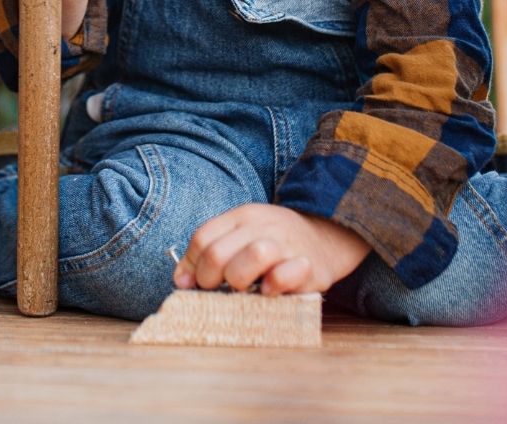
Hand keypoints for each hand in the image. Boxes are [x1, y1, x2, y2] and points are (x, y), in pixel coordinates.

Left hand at [173, 203, 370, 295]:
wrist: (326, 237)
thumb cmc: (274, 242)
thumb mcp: (241, 235)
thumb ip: (208, 252)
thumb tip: (180, 280)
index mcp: (243, 215)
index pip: (203, 237)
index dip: (193, 266)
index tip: (197, 283)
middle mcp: (263, 225)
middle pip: (219, 253)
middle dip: (210, 279)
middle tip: (220, 288)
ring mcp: (286, 244)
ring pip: (253, 256)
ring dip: (240, 280)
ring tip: (244, 289)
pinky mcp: (307, 266)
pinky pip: (284, 276)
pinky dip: (273, 287)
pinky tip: (270, 291)